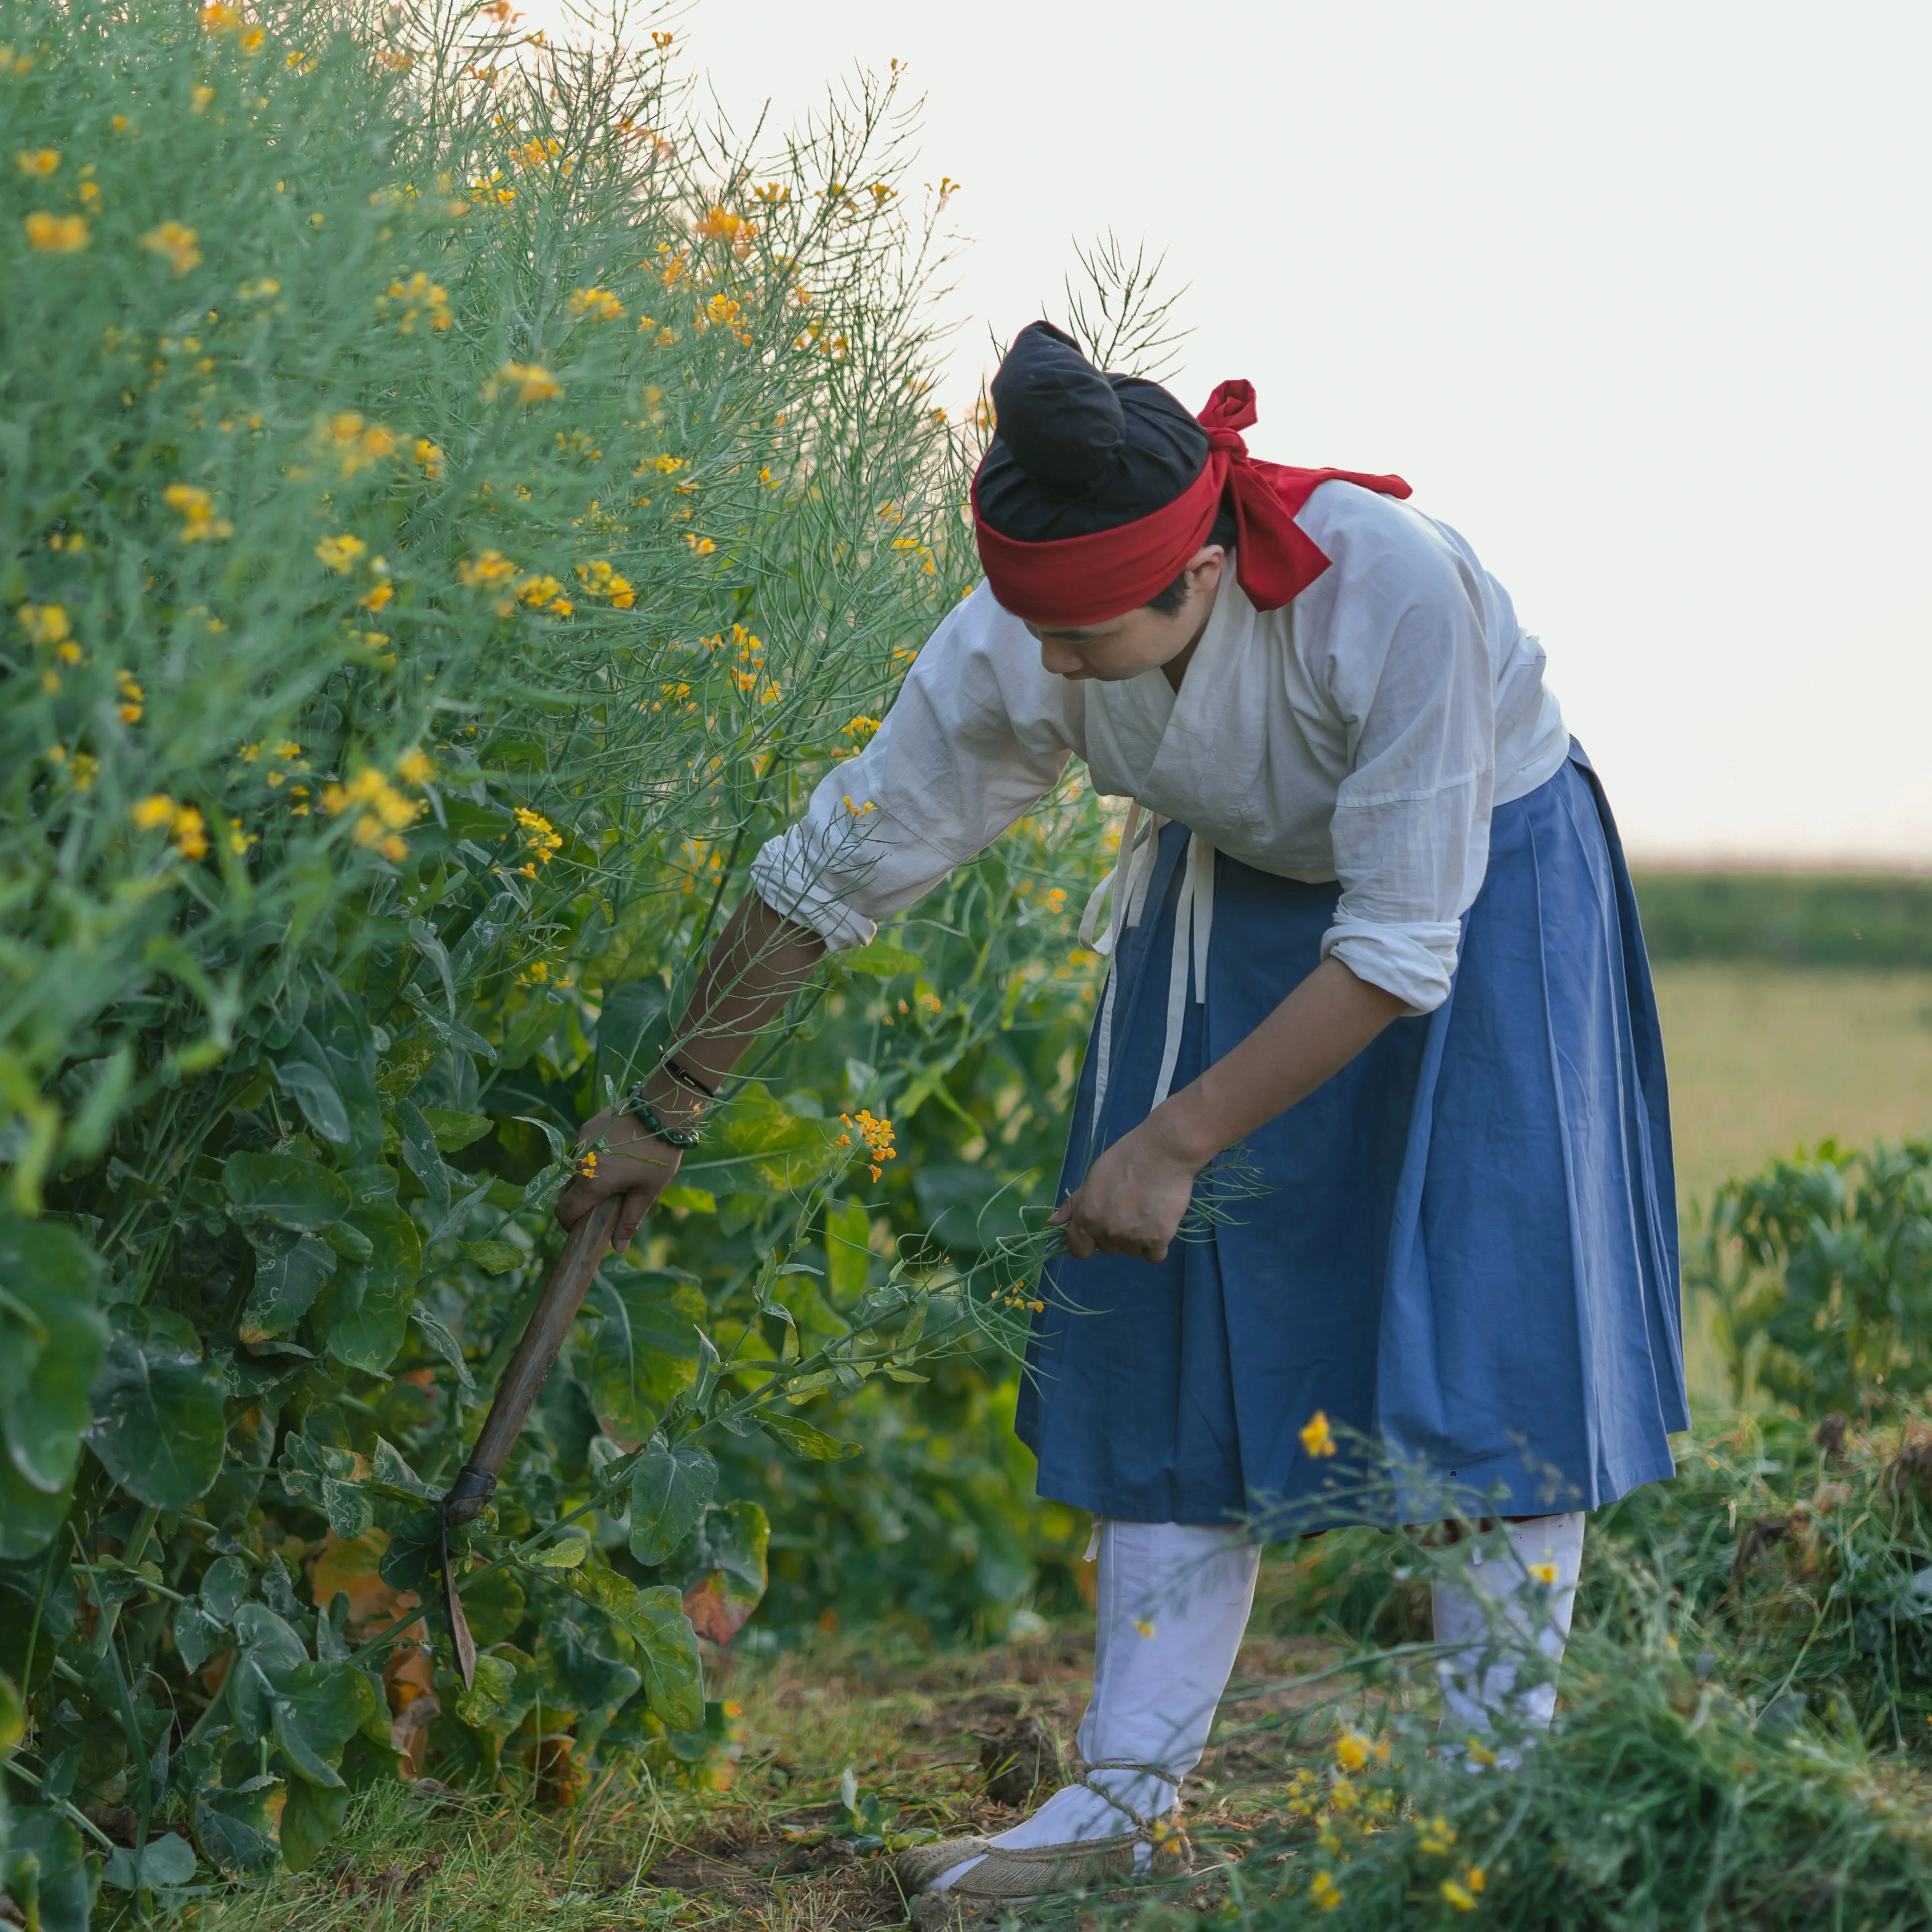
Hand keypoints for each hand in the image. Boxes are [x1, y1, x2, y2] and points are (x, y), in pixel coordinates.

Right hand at [555, 1102, 684, 1251]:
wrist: (663, 1109)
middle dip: (583, 1201)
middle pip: (570, 1190)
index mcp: (592, 1181)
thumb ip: (629, 1220)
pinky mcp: (588, 1125)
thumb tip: (617, 1248)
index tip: (582, 1228)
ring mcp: (581, 1140)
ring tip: (616, 1176)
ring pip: (577, 1168)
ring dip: (589, 1178)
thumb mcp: (647, 1191)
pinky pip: (584, 1150)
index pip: (565, 1211)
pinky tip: (617, 1154)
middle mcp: (580, 1161)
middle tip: (607, 1203)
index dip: (569, 1225)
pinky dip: (594, 1158)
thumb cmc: (659, 1154)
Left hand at [1049, 1115, 1204, 1263]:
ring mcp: (1133, 1238)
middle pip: (1108, 1248)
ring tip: (1146, 1210)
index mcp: (1087, 1218)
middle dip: (1114, 1233)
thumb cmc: (1124, 1159)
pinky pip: (1153, 1255)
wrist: (1162, 1152)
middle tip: (1128, 1208)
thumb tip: (1052, 1224)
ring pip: (1132, 1251)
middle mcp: (1107, 1232)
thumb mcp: (1092, 1178)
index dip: (1086, 1241)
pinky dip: (1156, 1243)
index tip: (1097, 1230)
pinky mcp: (1158, 1239)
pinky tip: (1159, 1221)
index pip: (1078, 1250)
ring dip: (1137, 1238)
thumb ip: (1073, 1205)